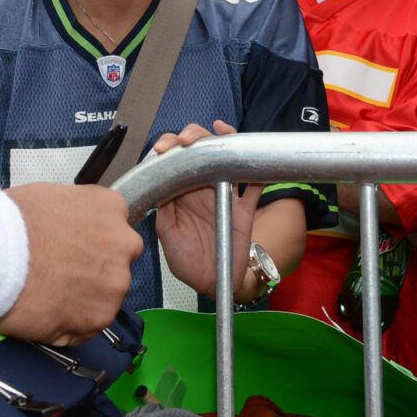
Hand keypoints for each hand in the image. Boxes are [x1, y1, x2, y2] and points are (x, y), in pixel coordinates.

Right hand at [0, 181, 141, 345]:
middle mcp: (122, 244)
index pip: (115, 228)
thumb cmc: (9, 222)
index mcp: (110, 207)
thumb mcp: (49, 195)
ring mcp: (114, 284)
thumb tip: (68, 226)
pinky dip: (70, 323)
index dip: (92, 242)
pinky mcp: (99, 317)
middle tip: (60, 273)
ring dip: (83, 299)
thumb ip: (74, 213)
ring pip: (105, 297)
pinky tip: (46, 310)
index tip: (75, 249)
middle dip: (93, 271)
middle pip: (116, 263)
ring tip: (48, 293)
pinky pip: (88, 326)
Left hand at [152, 121, 257, 296]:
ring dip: (224, 140)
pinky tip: (249, 153)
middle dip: (192, 135)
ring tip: (217, 131)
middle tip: (184, 141)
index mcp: (182, 191)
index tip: (160, 150)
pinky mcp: (245, 209)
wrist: (212, 285)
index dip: (168, 147)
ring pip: (228, 157)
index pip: (176, 159)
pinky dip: (256, 168)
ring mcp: (226, 195)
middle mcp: (203, 188)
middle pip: (202, 150)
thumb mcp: (167, 234)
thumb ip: (164, 209)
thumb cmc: (187, 261)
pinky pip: (254, 185)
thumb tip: (160, 184)